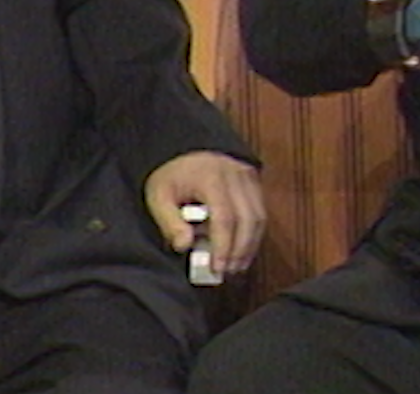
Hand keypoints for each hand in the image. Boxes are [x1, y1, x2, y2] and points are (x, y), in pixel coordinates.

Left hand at [144, 151, 264, 279]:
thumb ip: (169, 222)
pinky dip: (253, 234)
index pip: (225, 217)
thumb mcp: (159, 196)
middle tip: (228, 272)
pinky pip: (260, 212)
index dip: (224, 246)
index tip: (218, 268)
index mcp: (211, 176)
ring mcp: (247, 177)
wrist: (183, 148)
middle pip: (248, 219)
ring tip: (235, 265)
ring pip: (259, 217)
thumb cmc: (172, 175)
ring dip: (249, 245)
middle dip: (240, 250)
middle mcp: (235, 175)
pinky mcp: (253, 182)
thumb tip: (184, 246)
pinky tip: (241, 249)